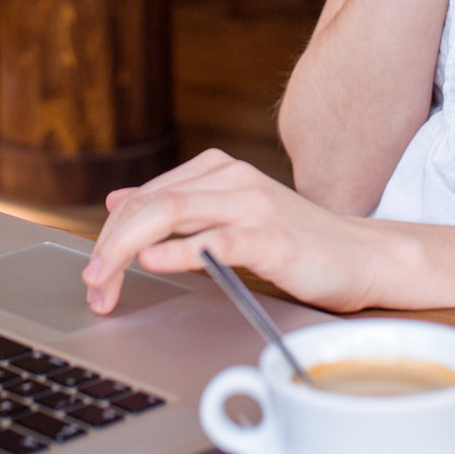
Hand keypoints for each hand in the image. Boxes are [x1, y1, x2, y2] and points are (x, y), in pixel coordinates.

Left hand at [82, 150, 387, 314]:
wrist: (363, 256)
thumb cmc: (296, 241)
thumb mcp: (229, 214)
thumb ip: (177, 205)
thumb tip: (118, 200)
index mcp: (217, 169)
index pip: (145, 196)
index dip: (109, 235)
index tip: (93, 273)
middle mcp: (231, 178)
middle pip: (150, 203)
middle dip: (110, 245)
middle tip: (91, 284)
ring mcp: (253, 205)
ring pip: (172, 213)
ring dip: (128, 250)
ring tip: (106, 279)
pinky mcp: (274, 238)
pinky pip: (218, 240)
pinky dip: (181, 251)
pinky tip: (157, 262)